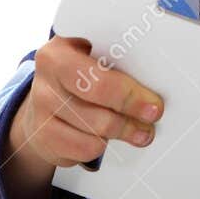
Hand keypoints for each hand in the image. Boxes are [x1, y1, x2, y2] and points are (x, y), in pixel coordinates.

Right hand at [8, 36, 164, 168]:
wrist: (44, 106)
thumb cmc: (78, 78)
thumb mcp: (93, 59)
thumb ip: (118, 62)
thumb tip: (158, 81)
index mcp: (60, 50)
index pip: (99, 70)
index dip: (129, 89)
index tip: (154, 102)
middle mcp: (46, 76)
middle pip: (98, 95)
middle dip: (132, 108)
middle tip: (153, 115)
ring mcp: (41, 107)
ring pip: (95, 127)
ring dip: (124, 131)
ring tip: (138, 130)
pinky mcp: (43, 136)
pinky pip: (84, 148)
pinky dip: (101, 146)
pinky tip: (106, 138)